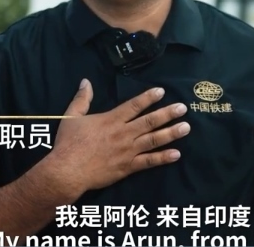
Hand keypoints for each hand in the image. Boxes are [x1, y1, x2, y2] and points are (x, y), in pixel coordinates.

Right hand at [45, 79, 189, 193]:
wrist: (67, 171)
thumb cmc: (68, 144)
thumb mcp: (71, 117)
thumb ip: (81, 99)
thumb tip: (86, 82)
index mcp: (111, 120)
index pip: (134, 106)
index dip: (148, 98)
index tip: (162, 91)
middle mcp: (123, 133)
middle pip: (150, 121)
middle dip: (168, 114)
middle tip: (183, 108)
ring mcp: (127, 151)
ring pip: (153, 140)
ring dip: (171, 133)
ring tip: (186, 127)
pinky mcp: (127, 167)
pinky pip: (149, 162)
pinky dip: (163, 158)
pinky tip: (177, 154)